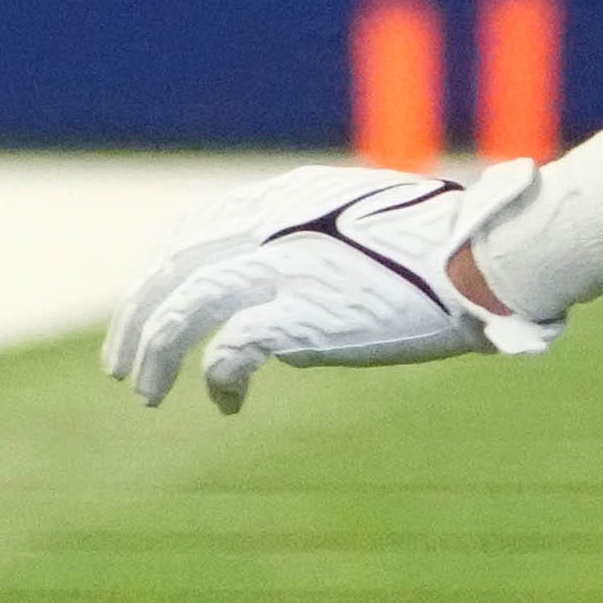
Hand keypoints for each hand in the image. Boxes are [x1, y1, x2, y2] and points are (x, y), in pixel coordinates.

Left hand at [107, 162, 548, 412]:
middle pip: (171, 266)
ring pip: (181, 306)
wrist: (483, 257)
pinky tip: (225, 404)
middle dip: (135, 317)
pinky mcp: (299, 314)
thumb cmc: (450, 246)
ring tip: (146, 393)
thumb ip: (319, 249)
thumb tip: (291, 308)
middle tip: (120, 365)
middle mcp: (270, 225)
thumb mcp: (368, 225)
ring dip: (153, 352)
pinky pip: (228, 351)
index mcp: (285, 199)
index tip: (147, 309)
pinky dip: (216, 380)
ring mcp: (280, 267)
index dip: (158, 274)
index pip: (193, 230)